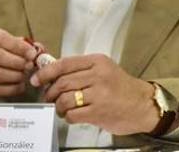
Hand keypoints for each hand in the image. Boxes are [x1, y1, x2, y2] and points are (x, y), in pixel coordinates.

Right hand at [0, 25, 39, 101]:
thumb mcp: (3, 41)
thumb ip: (21, 44)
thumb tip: (38, 49)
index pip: (0, 38)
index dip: (19, 47)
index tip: (32, 53)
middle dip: (18, 62)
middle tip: (29, 65)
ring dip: (15, 76)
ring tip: (24, 75)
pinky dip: (10, 89)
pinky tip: (18, 86)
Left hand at [32, 53, 160, 134]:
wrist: (142, 104)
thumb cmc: (120, 88)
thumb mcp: (104, 70)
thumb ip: (81, 70)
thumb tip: (51, 74)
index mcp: (98, 61)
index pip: (64, 64)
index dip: (46, 72)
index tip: (36, 79)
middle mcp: (98, 75)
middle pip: (62, 83)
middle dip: (51, 93)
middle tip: (50, 98)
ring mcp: (99, 94)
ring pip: (64, 99)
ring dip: (59, 107)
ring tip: (62, 108)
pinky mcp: (99, 111)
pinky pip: (72, 114)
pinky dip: (68, 117)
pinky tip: (73, 115)